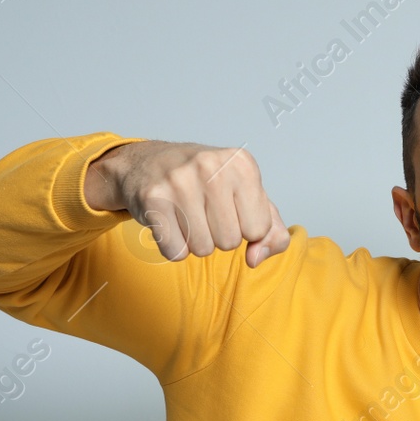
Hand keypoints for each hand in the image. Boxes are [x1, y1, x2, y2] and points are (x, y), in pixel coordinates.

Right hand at [88, 141, 290, 265]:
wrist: (149, 161)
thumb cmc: (205, 182)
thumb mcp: (248, 196)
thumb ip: (271, 232)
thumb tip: (256, 259)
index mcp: (242, 163)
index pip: (259, 229)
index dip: (245, 227)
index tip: (229, 207)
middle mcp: (211, 167)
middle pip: (229, 241)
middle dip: (218, 236)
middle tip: (204, 211)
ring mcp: (179, 181)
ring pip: (202, 249)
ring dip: (196, 241)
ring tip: (187, 214)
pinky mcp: (153, 199)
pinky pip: (176, 252)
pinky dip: (174, 247)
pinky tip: (171, 222)